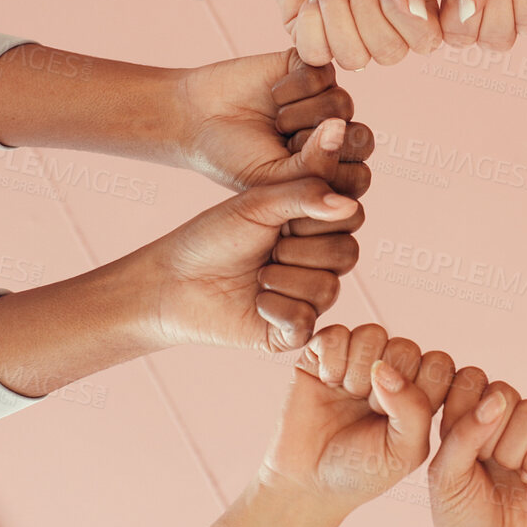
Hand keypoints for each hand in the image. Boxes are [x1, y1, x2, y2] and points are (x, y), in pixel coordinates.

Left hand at [140, 155, 363, 352]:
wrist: (174, 280)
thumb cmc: (214, 236)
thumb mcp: (259, 203)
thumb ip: (306, 194)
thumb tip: (349, 203)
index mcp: (316, 227)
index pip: (352, 217)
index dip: (319, 217)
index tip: (283, 217)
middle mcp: (319, 263)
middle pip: (346, 255)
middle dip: (299, 249)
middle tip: (267, 249)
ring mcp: (308, 298)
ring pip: (328, 289)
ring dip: (283, 279)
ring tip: (256, 276)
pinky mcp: (292, 332)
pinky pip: (306, 320)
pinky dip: (276, 308)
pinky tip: (256, 302)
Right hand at [169, 50, 373, 196]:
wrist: (196, 119)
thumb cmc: (235, 158)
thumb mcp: (275, 180)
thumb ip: (315, 169)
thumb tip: (342, 128)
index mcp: (332, 170)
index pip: (359, 177)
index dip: (325, 176)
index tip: (287, 175)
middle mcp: (335, 134)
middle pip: (361, 139)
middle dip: (316, 145)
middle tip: (283, 145)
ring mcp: (325, 99)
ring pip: (343, 104)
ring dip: (301, 115)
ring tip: (276, 121)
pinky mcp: (311, 68)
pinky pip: (324, 75)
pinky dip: (293, 88)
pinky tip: (273, 95)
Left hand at [249, 0, 442, 68]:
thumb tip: (416, 11)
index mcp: (411, 3)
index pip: (426, 39)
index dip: (405, 16)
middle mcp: (383, 26)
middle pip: (389, 54)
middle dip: (367, 11)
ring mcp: (346, 34)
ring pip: (353, 60)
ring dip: (339, 16)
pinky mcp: (309, 35)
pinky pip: (315, 54)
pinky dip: (312, 22)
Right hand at [257, 323, 455, 515]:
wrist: (308, 481)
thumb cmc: (361, 470)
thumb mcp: (404, 452)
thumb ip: (414, 410)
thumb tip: (384, 368)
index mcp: (419, 392)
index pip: (439, 364)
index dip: (420, 389)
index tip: (397, 421)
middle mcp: (391, 370)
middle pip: (406, 347)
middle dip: (387, 385)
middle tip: (369, 411)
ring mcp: (357, 358)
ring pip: (373, 334)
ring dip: (358, 371)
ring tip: (347, 396)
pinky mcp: (323, 353)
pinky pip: (336, 334)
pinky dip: (331, 359)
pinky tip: (326, 382)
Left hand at [430, 367, 526, 526]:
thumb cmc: (462, 519)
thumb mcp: (445, 475)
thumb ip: (463, 432)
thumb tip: (496, 399)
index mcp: (466, 417)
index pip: (470, 380)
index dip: (466, 411)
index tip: (461, 449)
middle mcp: (501, 420)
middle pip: (504, 391)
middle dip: (492, 433)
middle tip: (487, 464)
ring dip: (517, 449)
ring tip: (510, 474)